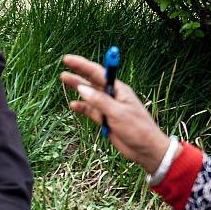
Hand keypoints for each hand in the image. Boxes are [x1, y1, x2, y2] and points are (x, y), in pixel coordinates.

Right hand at [60, 53, 173, 174]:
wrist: (146, 150)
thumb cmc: (138, 128)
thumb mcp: (118, 113)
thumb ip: (99, 101)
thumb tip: (82, 88)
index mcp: (119, 90)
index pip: (98, 73)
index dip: (84, 65)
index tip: (70, 59)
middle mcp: (113, 96)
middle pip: (93, 81)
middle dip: (79, 72)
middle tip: (65, 62)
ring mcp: (108, 108)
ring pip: (89, 95)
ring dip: (78, 87)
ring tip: (64, 78)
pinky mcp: (105, 120)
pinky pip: (91, 111)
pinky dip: (82, 107)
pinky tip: (73, 105)